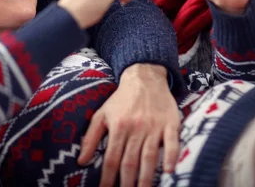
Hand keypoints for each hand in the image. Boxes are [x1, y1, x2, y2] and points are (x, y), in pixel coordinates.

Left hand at [78, 64, 179, 186]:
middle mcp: (136, 128)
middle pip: (130, 161)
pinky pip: (172, 143)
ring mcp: (154, 127)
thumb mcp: (102, 114)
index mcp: (118, 126)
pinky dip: (172, 157)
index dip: (107, 177)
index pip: (111, 158)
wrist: (145, 77)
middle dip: (127, 182)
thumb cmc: (121, 99)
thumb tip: (81, 160)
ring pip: (150, 156)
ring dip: (146, 177)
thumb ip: (91, 137)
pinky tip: (169, 172)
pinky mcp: (171, 124)